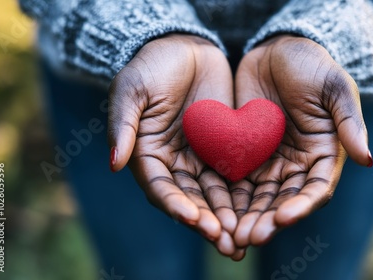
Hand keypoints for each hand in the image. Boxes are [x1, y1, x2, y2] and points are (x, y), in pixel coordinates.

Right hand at [108, 34, 242, 258]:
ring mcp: (201, 158)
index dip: (176, 205)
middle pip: (191, 200)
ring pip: (215, 196)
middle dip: (208, 223)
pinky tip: (258, 212)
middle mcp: (175, 164)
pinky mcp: (225, 149)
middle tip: (227, 243)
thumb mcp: (132, 91)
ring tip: (244, 241)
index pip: (162, 188)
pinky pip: (235, 176)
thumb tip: (113, 164)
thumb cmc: (152, 66)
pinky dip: (244, 196)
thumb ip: (124, 127)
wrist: (184, 47)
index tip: (193, 218)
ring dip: (229, 219)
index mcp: (149, 156)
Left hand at [232, 35, 372, 247]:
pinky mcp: (245, 153)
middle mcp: (298, 164)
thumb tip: (367, 159)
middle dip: (268, 220)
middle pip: (284, 199)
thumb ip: (349, 123)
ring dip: (247, 217)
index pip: (315, 188)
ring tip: (233, 235)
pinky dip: (230, 198)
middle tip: (251, 237)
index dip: (302, 205)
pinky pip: (237, 180)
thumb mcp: (335, 88)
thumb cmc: (312, 65)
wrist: (277, 50)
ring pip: (259, 197)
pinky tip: (218, 212)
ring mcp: (271, 160)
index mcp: (324, 154)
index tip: (284, 218)